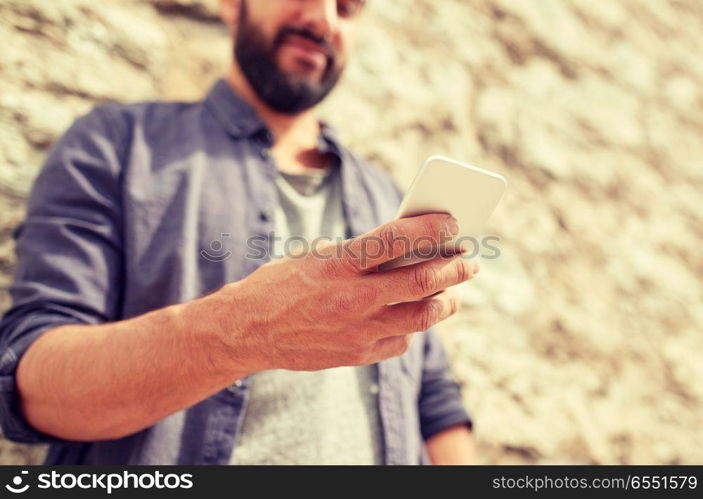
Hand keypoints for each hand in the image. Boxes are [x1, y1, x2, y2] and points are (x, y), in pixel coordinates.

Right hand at [213, 213, 478, 371]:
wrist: (248, 330)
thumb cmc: (283, 283)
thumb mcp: (318, 255)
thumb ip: (362, 255)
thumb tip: (408, 252)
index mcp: (338, 263)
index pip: (397, 239)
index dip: (431, 229)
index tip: (453, 222)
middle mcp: (352, 298)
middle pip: (421, 282)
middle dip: (453, 269)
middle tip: (469, 262)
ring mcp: (356, 331)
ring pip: (421, 317)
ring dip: (444, 302)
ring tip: (452, 293)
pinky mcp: (357, 355)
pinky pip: (401, 341)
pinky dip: (412, 327)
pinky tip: (413, 317)